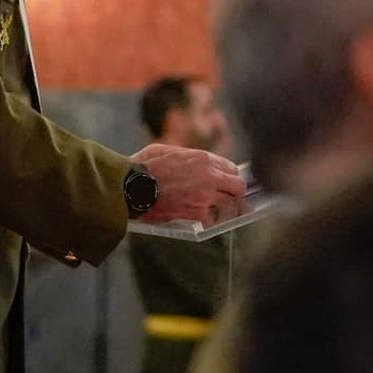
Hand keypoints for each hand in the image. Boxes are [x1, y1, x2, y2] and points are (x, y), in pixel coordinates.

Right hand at [130, 144, 246, 224]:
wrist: (134, 187)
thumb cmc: (145, 166)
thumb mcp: (169, 150)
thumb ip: (187, 156)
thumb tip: (193, 161)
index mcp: (203, 159)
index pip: (231, 168)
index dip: (231, 176)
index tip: (229, 182)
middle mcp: (209, 176)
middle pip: (238, 186)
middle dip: (237, 192)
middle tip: (235, 198)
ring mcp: (205, 195)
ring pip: (231, 204)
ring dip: (228, 209)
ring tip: (227, 213)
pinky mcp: (197, 213)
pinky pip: (213, 219)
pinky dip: (211, 221)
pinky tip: (207, 221)